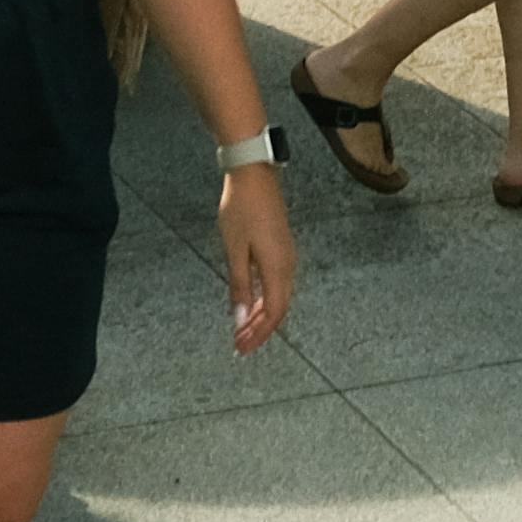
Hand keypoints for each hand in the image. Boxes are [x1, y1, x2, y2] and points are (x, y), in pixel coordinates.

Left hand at [220, 162, 295, 352]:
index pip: (272, 313)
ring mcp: (286, 255)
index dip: (258, 334)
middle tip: (240, 345)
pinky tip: (249, 302)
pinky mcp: (281, 247)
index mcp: (277, 267)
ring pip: (277, 296)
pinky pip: (276, 282)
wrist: (253, 174)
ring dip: (260, 315)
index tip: (241, 348)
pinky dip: (263, 298)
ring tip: (242, 329)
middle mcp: (287, 265)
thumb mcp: (234, 250)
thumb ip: (238, 286)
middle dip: (259, 330)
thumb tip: (238, 319)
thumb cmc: (242, 208)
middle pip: (278, 308)